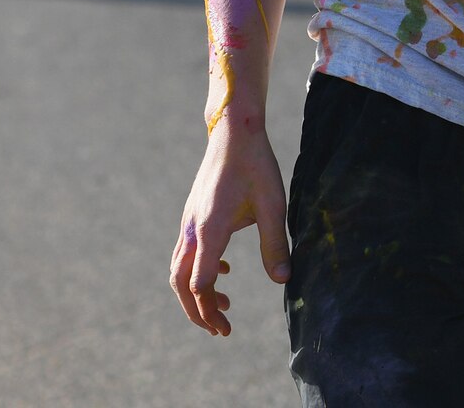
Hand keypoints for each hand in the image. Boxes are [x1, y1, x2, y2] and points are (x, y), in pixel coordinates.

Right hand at [170, 123, 288, 335]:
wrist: (233, 133)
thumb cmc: (256, 165)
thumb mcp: (273, 204)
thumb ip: (275, 243)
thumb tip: (283, 280)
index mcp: (210, 229)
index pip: (199, 284)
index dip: (209, 311)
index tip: (225, 328)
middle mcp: (191, 230)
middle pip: (180, 283)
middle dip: (196, 311)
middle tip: (220, 329)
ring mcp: (188, 223)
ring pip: (179, 270)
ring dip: (196, 293)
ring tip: (224, 305)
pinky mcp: (192, 217)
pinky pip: (185, 254)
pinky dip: (198, 272)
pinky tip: (222, 273)